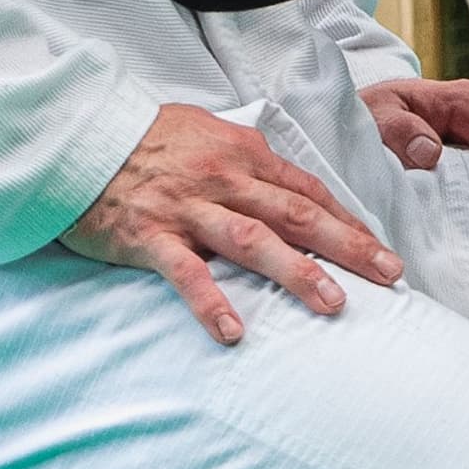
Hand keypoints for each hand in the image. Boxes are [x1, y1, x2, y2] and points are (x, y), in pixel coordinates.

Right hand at [58, 103, 400, 345]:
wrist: (79, 136)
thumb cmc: (146, 140)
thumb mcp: (207, 135)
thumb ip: (247, 163)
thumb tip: (287, 188)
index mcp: (243, 153)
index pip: (308, 191)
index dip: (349, 221)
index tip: (381, 249)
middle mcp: (223, 179)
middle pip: (297, 215)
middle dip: (349, 247)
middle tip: (389, 275)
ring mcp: (187, 208)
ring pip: (253, 241)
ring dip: (296, 272)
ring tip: (333, 304)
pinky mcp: (150, 236)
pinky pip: (185, 274)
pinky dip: (211, 302)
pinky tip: (234, 333)